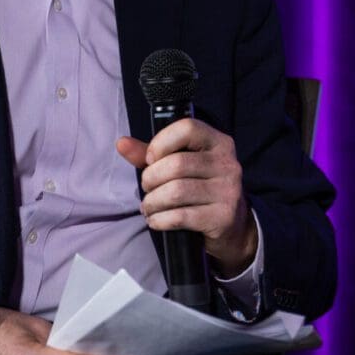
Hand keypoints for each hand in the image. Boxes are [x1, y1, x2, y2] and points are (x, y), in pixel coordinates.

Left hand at [116, 118, 256, 276]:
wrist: (232, 226)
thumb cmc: (200, 189)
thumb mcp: (181, 167)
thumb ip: (152, 154)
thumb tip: (121, 143)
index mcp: (219, 143)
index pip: (188, 128)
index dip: (161, 142)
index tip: (151, 159)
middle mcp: (228, 164)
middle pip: (176, 164)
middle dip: (150, 179)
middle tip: (147, 189)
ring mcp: (228, 191)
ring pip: (175, 192)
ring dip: (152, 202)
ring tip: (149, 207)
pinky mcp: (222, 217)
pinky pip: (180, 216)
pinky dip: (159, 220)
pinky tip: (157, 220)